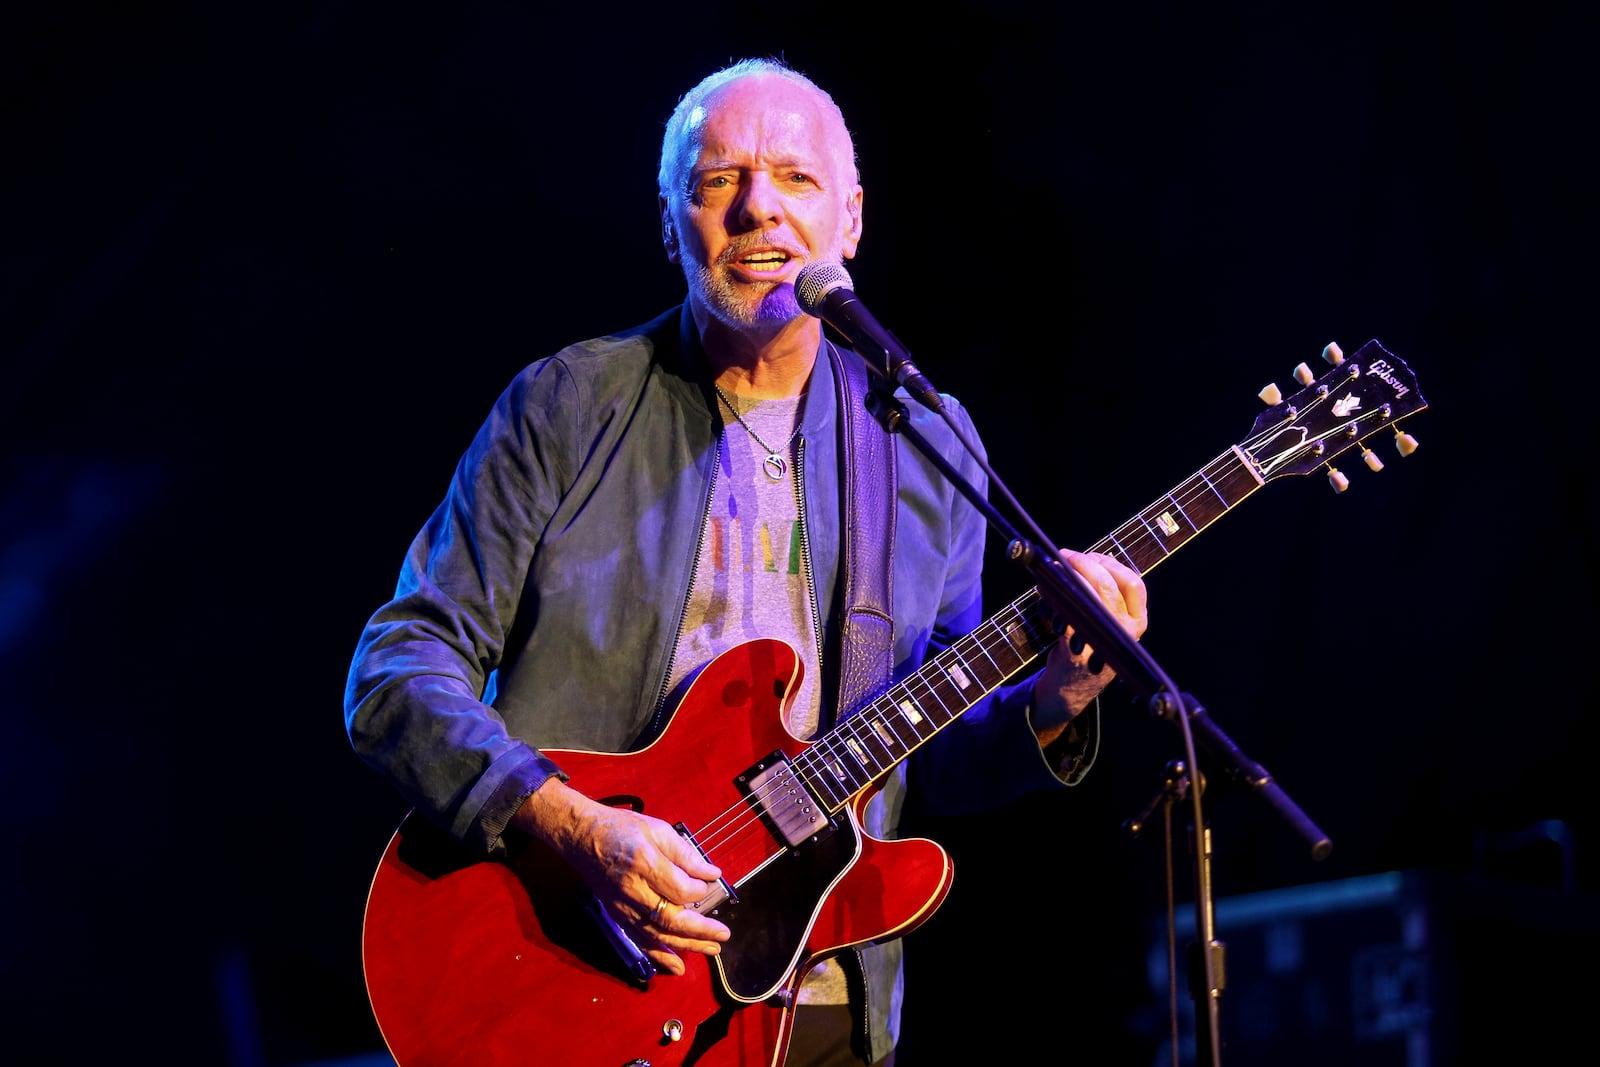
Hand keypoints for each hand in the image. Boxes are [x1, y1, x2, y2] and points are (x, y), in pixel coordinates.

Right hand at [515, 779, 729, 974]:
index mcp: (645, 864)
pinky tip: (678, 967)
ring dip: (687, 945)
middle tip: (723, 935)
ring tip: (712, 949)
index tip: (709, 883)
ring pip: (658, 934)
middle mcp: (633, 890)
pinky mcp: (617, 916)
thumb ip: (686, 854)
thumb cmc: (621, 829)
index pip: (680, 889)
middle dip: (700, 930)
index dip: (699, 890)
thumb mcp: (658, 830)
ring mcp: (623, 907)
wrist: (583, 837)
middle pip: (670, 919)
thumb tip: (711, 873)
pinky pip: (640, 941)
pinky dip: (660, 956)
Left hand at [1031, 549, 1148, 742]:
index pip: (1134, 584)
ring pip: (1087, 596)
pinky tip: (1044, 589)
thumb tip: (1077, 559)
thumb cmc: (1088, 647)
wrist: (1073, 689)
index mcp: (1137, 622)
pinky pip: (1065, 613)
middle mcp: (1126, 632)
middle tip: (1065, 555)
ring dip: (1067, 576)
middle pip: (1108, 585)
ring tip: (1053, 569)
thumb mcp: (1107, 623)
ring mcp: (1103, 643)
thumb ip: (1102, 595)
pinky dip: (1051, 596)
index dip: (1112, 564)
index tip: (1092, 555)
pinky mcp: (1077, 651)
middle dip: (1084, 563)